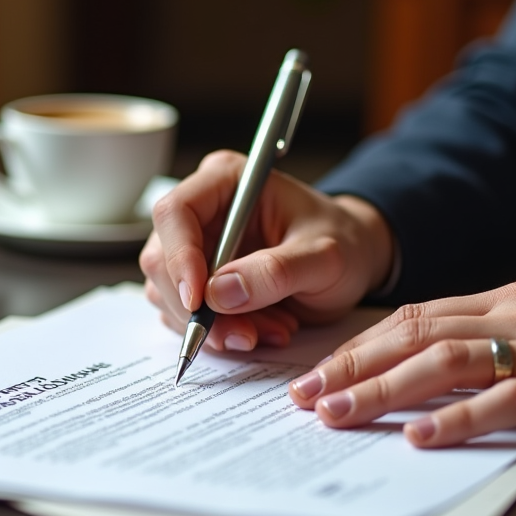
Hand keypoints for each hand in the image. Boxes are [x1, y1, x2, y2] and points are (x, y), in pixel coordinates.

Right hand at [139, 150, 393, 350]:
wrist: (353, 263)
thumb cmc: (344, 244)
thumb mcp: (324, 258)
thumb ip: (276, 272)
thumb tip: (219, 293)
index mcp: (225, 181)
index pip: (175, 212)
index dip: (178, 257)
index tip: (198, 301)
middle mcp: (202, 212)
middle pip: (162, 260)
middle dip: (199, 307)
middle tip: (246, 334)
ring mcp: (195, 248)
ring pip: (169, 295)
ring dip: (215, 326)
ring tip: (271, 328)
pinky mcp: (198, 282)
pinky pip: (185, 316)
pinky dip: (220, 333)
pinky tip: (262, 329)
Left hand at [289, 281, 515, 445]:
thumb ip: (482, 341)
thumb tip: (407, 369)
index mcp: (506, 299)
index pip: (413, 316)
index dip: (359, 345)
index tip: (318, 371)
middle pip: (416, 334)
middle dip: (353, 365)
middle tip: (306, 396)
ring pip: (448, 362)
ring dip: (385, 390)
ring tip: (339, 414)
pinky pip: (508, 401)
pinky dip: (459, 419)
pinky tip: (420, 437)